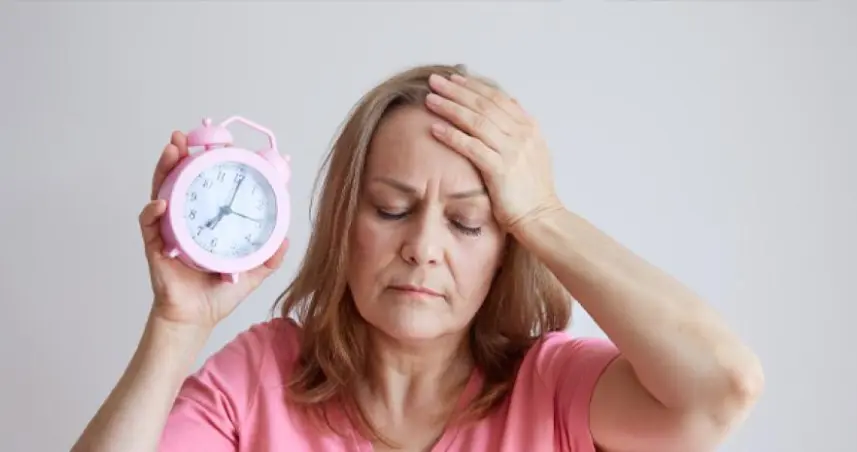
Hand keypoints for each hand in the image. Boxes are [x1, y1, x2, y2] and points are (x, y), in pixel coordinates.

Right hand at [138, 131, 288, 330]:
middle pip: (179, 180)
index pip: (205, 185)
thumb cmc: (218, 295)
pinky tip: (161, 203)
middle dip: (180, 156)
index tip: (218, 144)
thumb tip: (287, 239)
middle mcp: (184, 221)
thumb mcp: (250, 273)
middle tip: (184, 136)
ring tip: (172, 150)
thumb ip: (268, 257)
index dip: (208, 164)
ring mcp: (168, 232)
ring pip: (161, 192)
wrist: (195, 320)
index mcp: (205, 221)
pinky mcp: (155, 247)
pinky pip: (149, 225)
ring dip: (164, 169)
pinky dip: (153, 212)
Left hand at [424, 73, 563, 234]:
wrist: (542, 217)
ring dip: (450, 107)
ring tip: (429, 99)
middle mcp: (522, 134)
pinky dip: (452, 135)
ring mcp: (512, 151)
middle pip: (484, 104)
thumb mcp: (533, 151)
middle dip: (457, 90)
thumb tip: (511, 102)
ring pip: (476, 121)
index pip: (497, 98)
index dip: (473, 86)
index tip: (454, 78)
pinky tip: (435, 128)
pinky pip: (472, 147)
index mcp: (529, 127)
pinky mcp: (501, 170)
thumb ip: (520, 128)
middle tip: (435, 80)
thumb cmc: (532, 189)